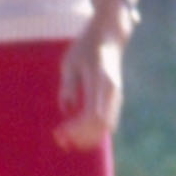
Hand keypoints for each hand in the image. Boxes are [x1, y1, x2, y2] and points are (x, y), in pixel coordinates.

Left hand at [53, 9, 130, 151]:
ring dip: (87, 137)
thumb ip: (68, 87)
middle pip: (100, 126)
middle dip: (81, 138)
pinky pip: (108, 121)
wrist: (109, 36)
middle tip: (59, 140)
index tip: (58, 132)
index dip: (76, 129)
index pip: (91, 115)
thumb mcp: (70, 62)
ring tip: (66, 140)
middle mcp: (112, 91)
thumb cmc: (86, 46)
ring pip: (106, 127)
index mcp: (100, 81)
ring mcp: (116, 95)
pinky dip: (93, 131)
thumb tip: (67, 110)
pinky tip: (77, 132)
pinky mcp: (115, 98)